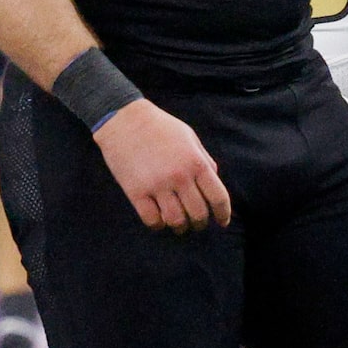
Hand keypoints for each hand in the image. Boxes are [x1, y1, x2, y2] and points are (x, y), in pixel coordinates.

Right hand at [93, 98, 231, 232]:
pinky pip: (152, 220)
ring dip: (180, 227)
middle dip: (200, 223)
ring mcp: (157, 186)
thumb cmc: (160, 127)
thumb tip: (215, 180)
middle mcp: (179, 176)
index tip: (222, 222)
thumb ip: (204, 160)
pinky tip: (160, 220)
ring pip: (176, 221)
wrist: (124, 120)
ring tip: (179, 224)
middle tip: (197, 224)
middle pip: (198, 214)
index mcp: (196, 163)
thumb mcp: (189, 138)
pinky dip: (159, 225)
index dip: (223, 214)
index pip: (218, 197)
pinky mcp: (136, 192)